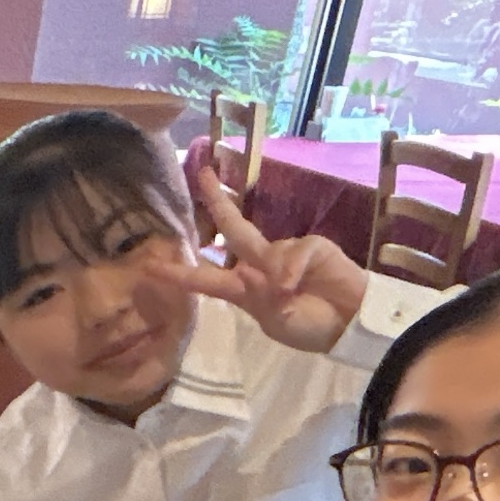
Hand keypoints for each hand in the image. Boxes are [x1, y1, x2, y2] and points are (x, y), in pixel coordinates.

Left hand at [154, 167, 369, 354]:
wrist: (350, 323)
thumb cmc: (309, 326)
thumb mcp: (277, 323)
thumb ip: (265, 300)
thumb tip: (265, 275)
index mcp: (244, 288)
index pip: (205, 279)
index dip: (178, 273)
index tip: (149, 266)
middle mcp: (259, 264)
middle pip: (232, 229)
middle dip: (217, 202)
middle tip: (200, 174)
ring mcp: (285, 252)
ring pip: (264, 246)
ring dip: (273, 273)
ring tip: (288, 296)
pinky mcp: (311, 245)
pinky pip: (294, 252)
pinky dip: (293, 270)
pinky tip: (298, 286)